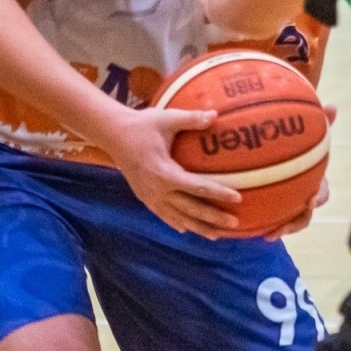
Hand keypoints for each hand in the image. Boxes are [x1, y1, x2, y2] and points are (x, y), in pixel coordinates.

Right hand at [104, 106, 242, 238]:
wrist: (112, 135)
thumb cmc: (142, 125)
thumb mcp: (167, 119)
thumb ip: (191, 119)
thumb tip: (216, 115)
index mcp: (164, 173)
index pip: (197, 187)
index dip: (219, 194)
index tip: (238, 198)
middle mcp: (157, 190)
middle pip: (190, 209)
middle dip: (213, 218)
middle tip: (235, 223)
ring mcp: (149, 197)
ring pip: (178, 218)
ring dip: (198, 227)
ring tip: (218, 235)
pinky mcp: (144, 197)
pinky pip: (164, 215)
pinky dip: (178, 223)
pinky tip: (187, 230)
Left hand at [263, 105, 338, 239]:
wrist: (285, 147)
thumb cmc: (299, 138)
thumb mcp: (308, 129)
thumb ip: (320, 121)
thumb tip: (333, 106)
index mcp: (315, 182)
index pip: (321, 195)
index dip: (317, 199)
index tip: (310, 200)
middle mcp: (302, 197)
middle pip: (302, 216)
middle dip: (292, 224)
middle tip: (279, 228)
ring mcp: (287, 204)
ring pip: (283, 221)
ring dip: (275, 229)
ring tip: (261, 234)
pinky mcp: (270, 206)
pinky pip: (264, 216)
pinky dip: (254, 220)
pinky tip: (237, 220)